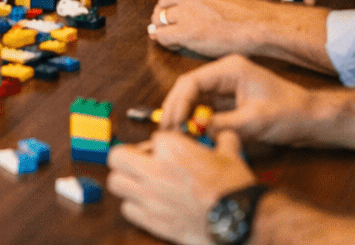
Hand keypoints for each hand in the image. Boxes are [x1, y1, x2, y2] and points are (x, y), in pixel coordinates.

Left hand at [108, 130, 254, 244]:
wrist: (239, 220)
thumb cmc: (234, 188)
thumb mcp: (231, 154)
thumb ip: (223, 139)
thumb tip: (224, 134)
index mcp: (172, 148)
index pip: (152, 138)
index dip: (161, 146)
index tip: (169, 154)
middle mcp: (154, 170)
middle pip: (117, 156)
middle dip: (127, 158)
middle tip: (140, 163)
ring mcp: (149, 196)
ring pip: (115, 182)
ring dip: (126, 181)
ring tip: (141, 184)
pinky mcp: (151, 220)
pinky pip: (127, 209)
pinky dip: (134, 206)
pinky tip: (149, 205)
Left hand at [148, 0, 274, 56]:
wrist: (260, 24)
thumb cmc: (252, 13)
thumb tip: (197, 9)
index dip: (174, 5)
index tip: (175, 14)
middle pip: (164, 3)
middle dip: (163, 15)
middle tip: (165, 26)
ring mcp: (186, 11)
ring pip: (160, 19)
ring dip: (161, 28)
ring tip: (167, 36)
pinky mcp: (186, 31)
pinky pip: (163, 36)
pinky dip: (165, 41)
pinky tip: (173, 45)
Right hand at [159, 54, 318, 145]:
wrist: (311, 119)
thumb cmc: (289, 113)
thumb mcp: (255, 121)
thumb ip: (223, 125)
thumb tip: (196, 130)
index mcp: (230, 69)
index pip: (192, 81)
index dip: (178, 102)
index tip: (173, 123)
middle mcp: (225, 74)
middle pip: (189, 89)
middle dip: (176, 109)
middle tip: (167, 132)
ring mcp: (226, 87)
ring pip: (194, 99)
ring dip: (183, 116)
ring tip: (175, 135)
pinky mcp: (229, 101)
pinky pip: (205, 109)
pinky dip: (196, 121)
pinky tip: (190, 134)